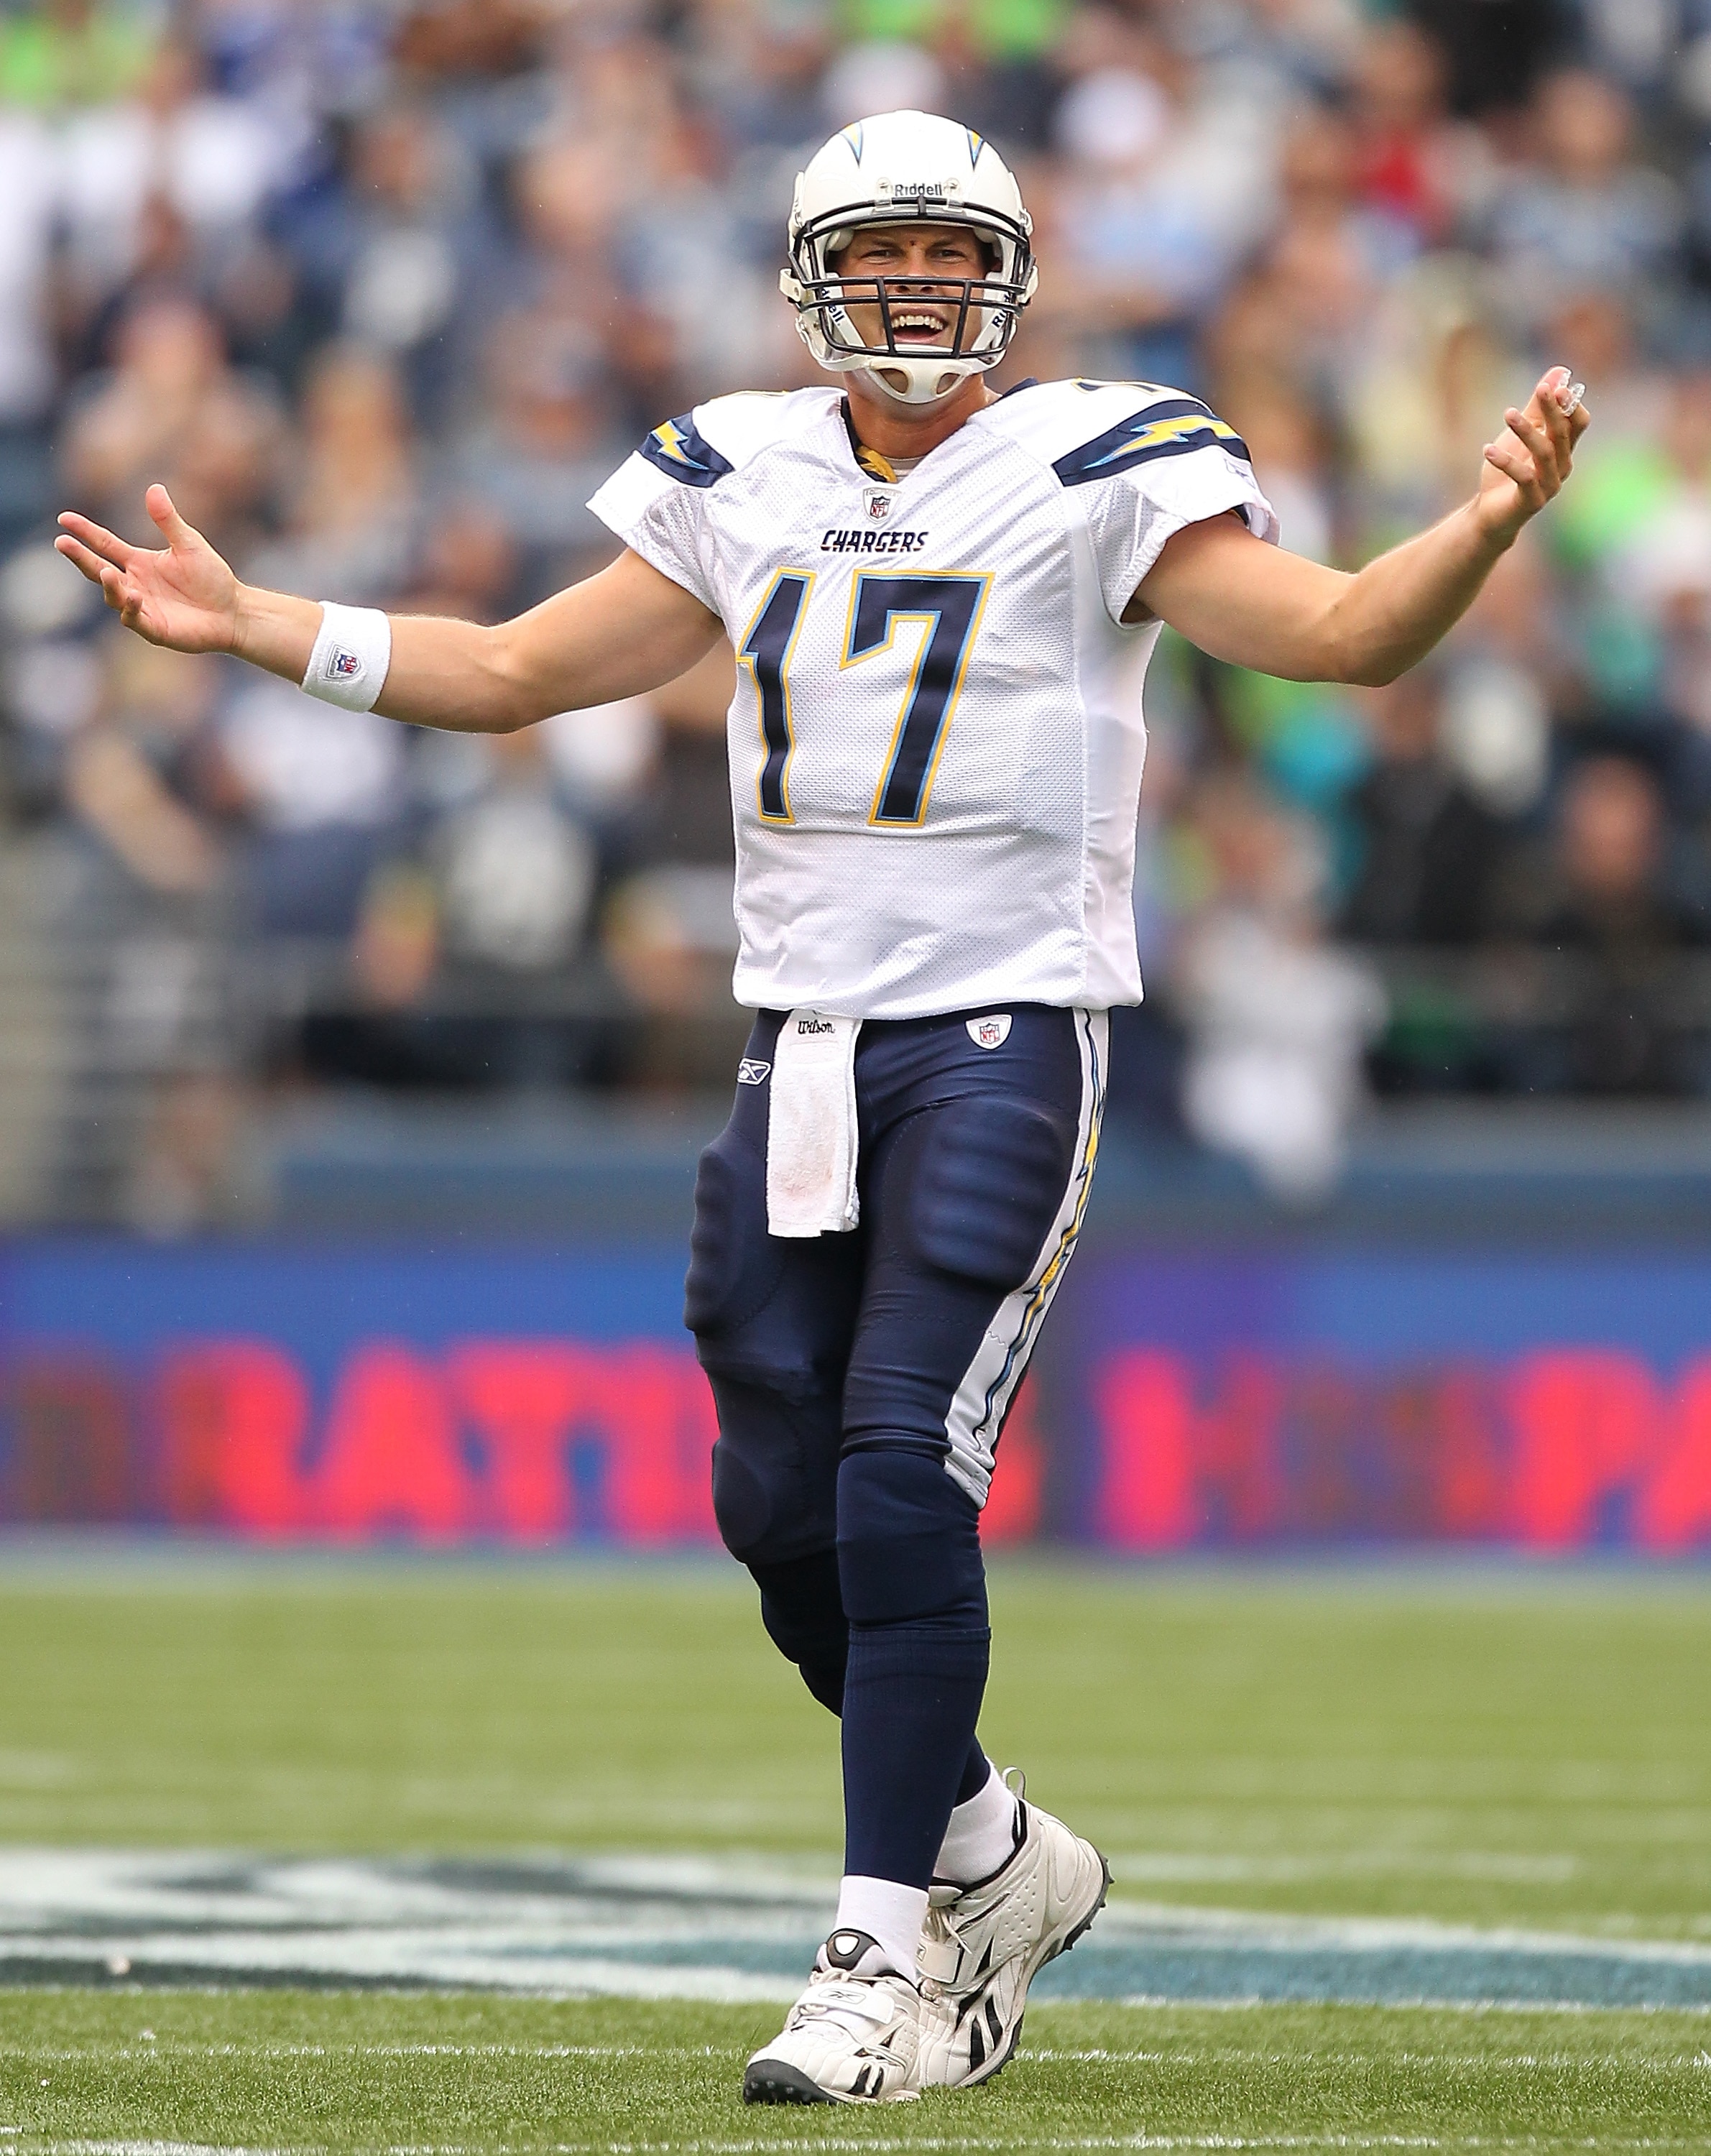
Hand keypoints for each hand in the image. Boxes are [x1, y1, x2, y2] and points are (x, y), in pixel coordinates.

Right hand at [55, 483, 241, 653]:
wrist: (234, 611)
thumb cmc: (212, 578)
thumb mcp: (189, 544)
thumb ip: (168, 520)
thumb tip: (154, 487)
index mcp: (138, 562)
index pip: (104, 544)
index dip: (85, 532)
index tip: (64, 518)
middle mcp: (134, 584)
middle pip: (98, 569)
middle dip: (80, 557)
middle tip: (62, 542)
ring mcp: (142, 608)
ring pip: (114, 596)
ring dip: (109, 585)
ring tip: (106, 572)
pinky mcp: (155, 629)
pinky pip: (135, 620)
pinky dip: (131, 609)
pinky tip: (135, 596)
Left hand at [1475, 364, 1589, 547]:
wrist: (1490, 513)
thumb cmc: (1507, 472)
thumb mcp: (1521, 434)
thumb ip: (1538, 406)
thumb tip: (1559, 372)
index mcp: (1563, 449)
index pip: (1578, 423)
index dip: (1570, 404)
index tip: (1556, 385)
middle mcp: (1561, 467)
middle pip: (1563, 434)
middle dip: (1553, 410)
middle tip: (1541, 389)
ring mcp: (1549, 485)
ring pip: (1545, 453)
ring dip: (1527, 431)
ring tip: (1508, 413)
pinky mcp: (1532, 501)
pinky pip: (1524, 478)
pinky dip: (1506, 462)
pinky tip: (1487, 449)